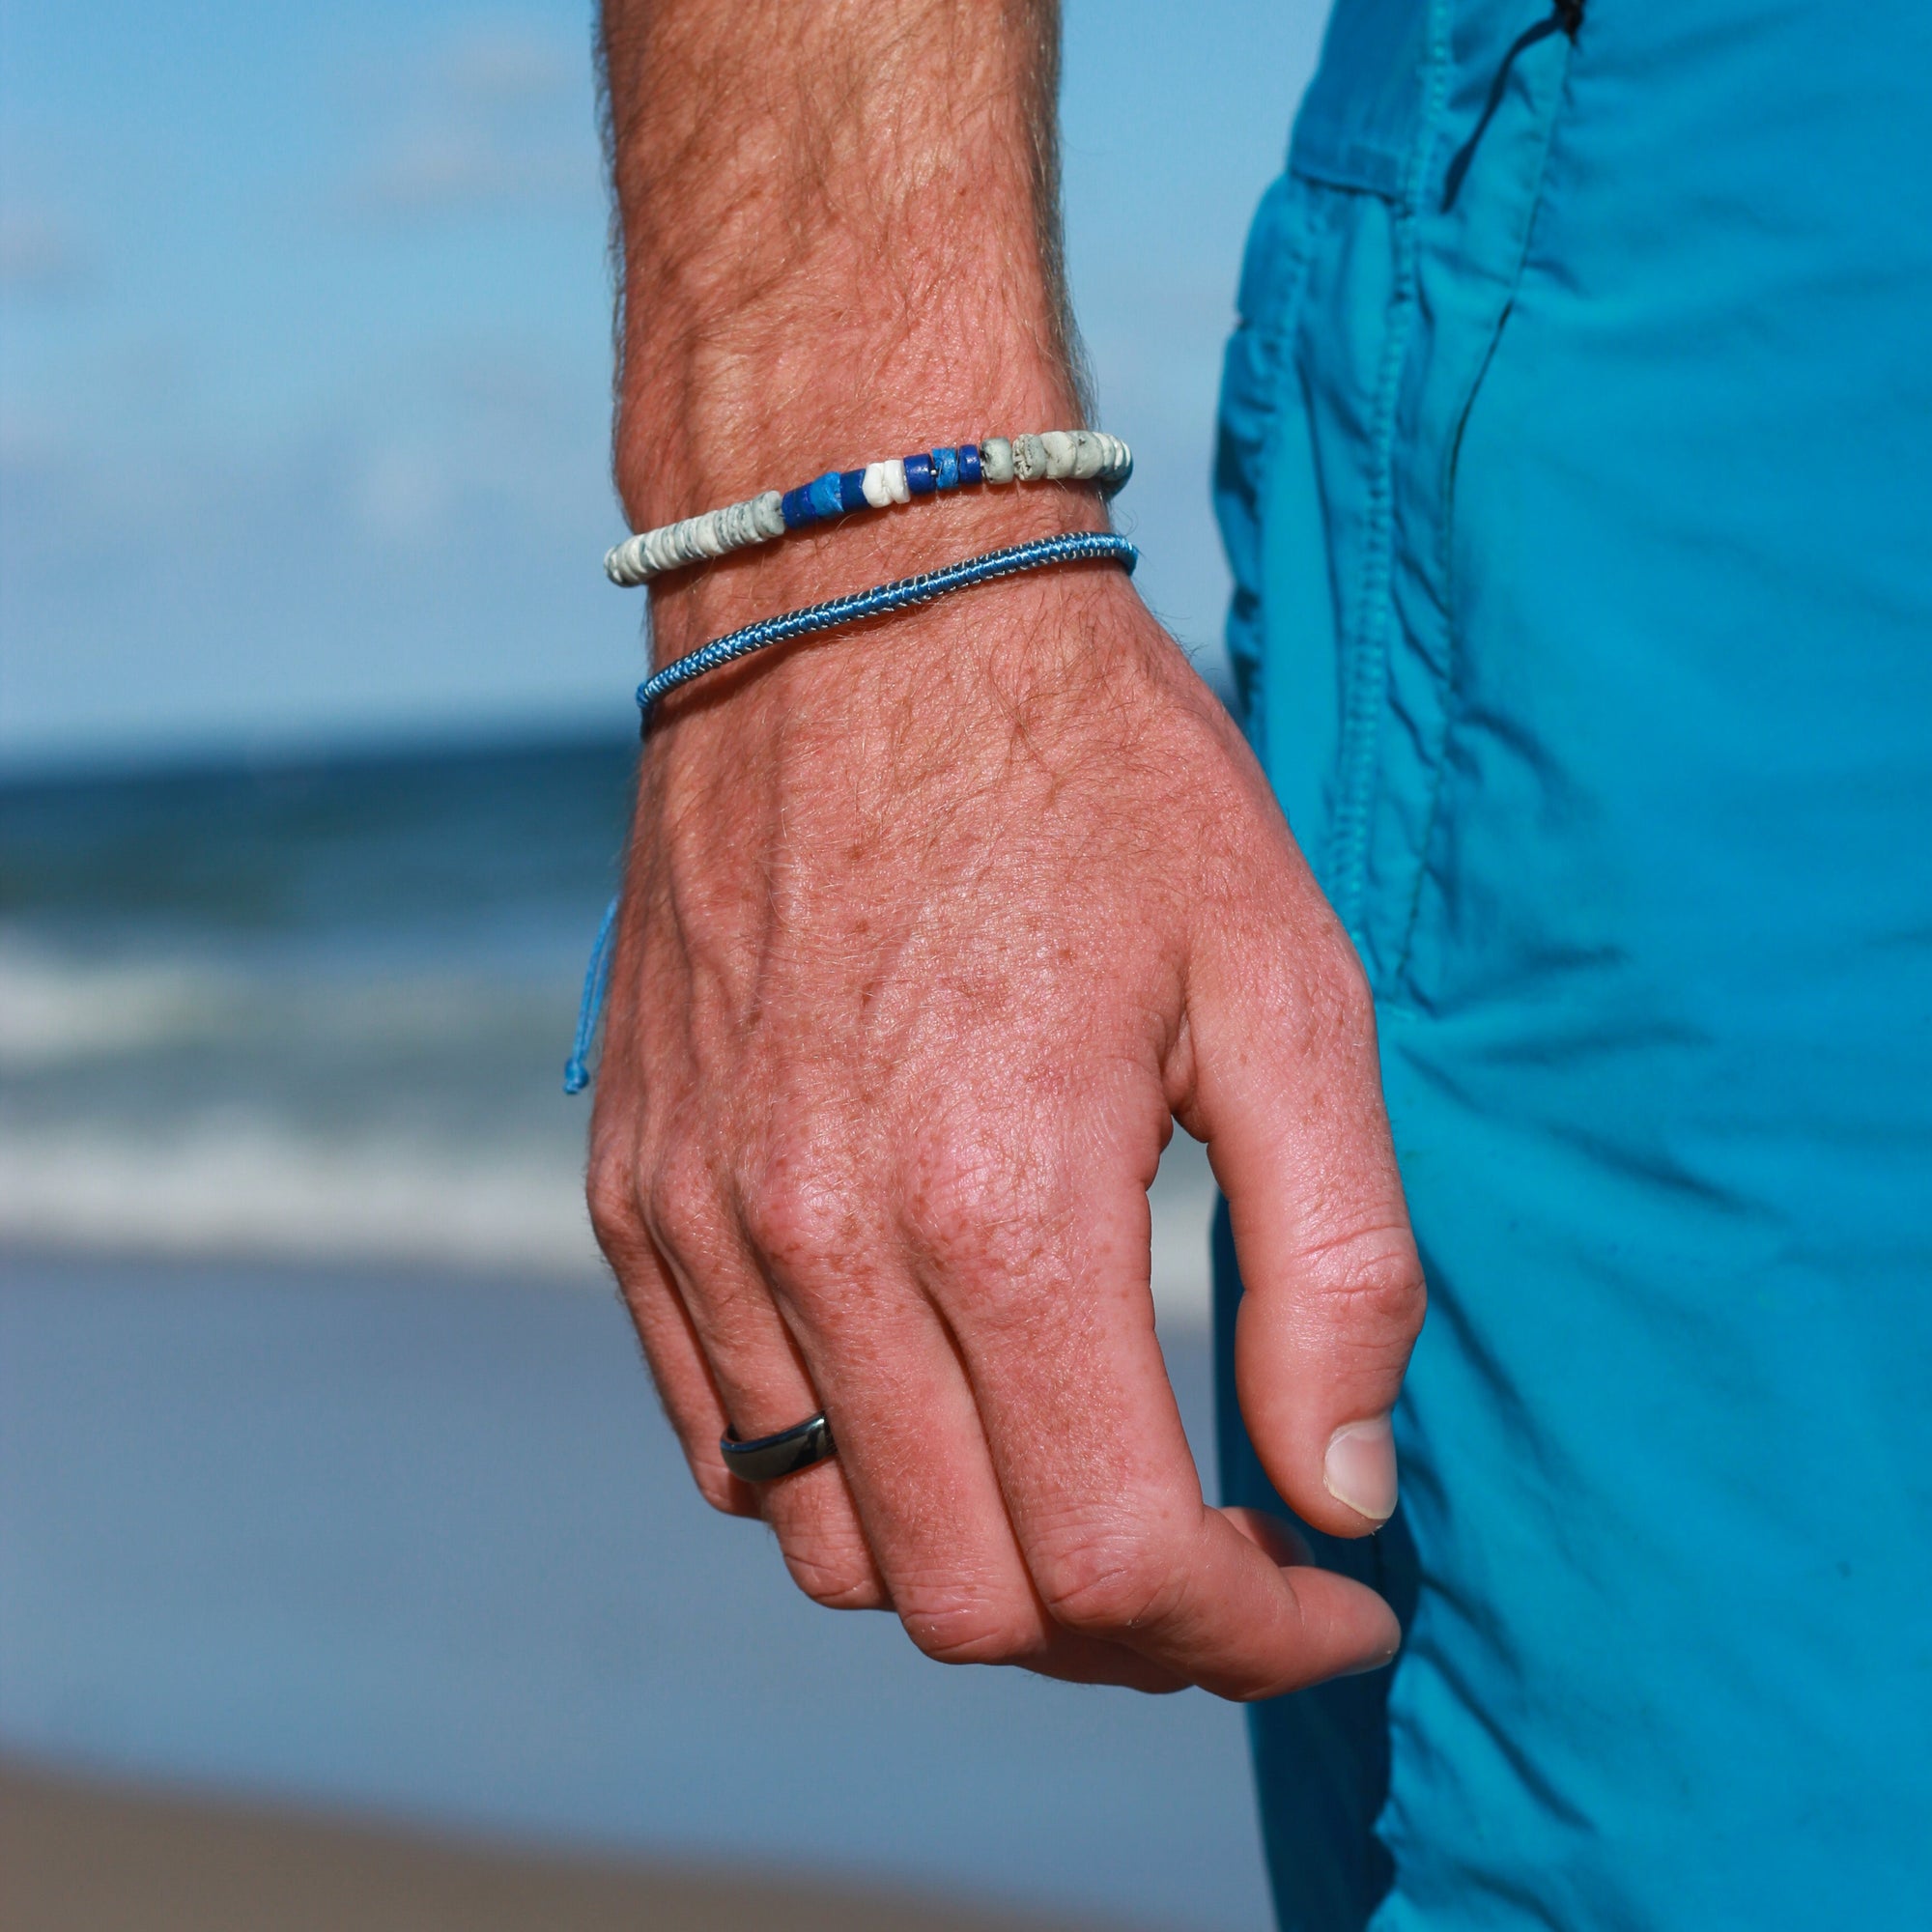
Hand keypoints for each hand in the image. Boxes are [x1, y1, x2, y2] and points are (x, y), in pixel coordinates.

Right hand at [587, 559, 1424, 1698]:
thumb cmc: (1099, 780)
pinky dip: (848, 1476)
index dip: (1252, 1634)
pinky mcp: (634, 1192)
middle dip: (1126, 1633)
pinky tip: (942, 1396)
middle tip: (1230, 1558)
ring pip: (831, 1544)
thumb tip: (1344, 1499)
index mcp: (1000, 1206)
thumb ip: (1335, 1264)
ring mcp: (699, 1227)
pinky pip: (724, 1435)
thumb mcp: (1284, 985)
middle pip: (966, 1598)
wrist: (858, 607)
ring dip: (983, 1567)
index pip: (1119, 1567)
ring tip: (1088, 1484)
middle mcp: (819, 1247)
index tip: (1335, 1603)